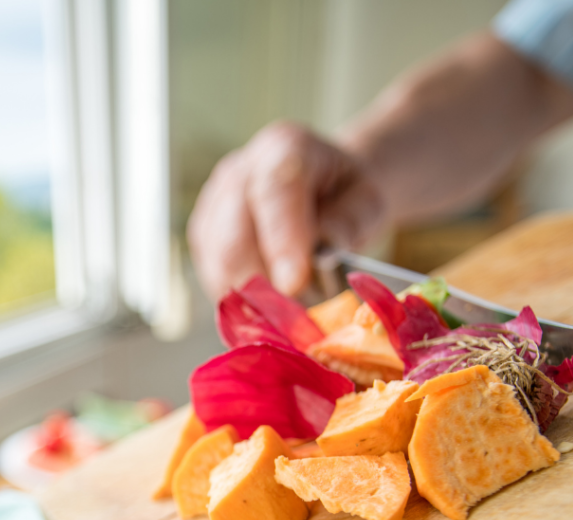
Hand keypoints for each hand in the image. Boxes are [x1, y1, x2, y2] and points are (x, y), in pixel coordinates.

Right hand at [187, 122, 386, 299]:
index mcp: (284, 148)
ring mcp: (213, 205)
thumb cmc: (348, 197)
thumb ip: (349, 223)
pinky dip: (240, 302)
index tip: (295, 285)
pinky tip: (268, 303)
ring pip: (219, 267)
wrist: (325, 192)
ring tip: (291, 310)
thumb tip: (322, 254)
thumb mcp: (369, 202)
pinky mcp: (204, 238)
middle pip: (234, 240)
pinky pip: (213, 278)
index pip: (273, 191)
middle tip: (299, 317)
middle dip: (266, 287)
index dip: (282, 242)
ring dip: (254, 300)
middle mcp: (239, 172)